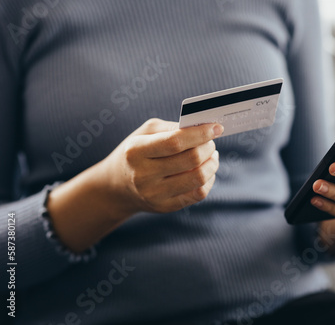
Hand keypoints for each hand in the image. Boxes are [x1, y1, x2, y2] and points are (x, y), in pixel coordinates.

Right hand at [101, 118, 222, 217]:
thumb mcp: (145, 133)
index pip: (174, 142)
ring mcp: (155, 194)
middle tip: (211, 142)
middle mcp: (144, 175)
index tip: (216, 127)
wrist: (117, 186)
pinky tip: (205, 170)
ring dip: (212, 163)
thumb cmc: (136, 152)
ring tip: (211, 155)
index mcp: (136, 151)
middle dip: (208, 147)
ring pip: (198, 178)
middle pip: (190, 160)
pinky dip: (209, 179)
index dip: (199, 134)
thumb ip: (172, 127)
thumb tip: (202, 127)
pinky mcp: (166, 207)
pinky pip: (198, 194)